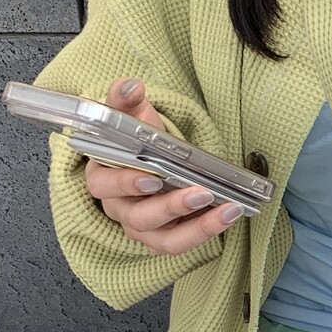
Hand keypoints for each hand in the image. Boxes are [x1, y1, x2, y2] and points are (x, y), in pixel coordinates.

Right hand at [84, 78, 243, 253]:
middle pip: (138, 217)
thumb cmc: (136, 141)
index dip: (125, 184)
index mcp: (102, 176)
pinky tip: (229, 215)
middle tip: (200, 192)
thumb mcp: (130, 117)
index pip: (103, 185)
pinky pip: (182, 244)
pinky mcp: (163, 239)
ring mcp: (141, 228)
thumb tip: (132, 86)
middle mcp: (118, 208)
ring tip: (228, 208)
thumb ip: (126, 101)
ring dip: (197, 227)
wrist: (150, 158)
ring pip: (163, 240)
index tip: (151, 177)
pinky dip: (206, 232)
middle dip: (170, 207)